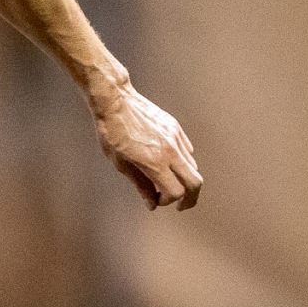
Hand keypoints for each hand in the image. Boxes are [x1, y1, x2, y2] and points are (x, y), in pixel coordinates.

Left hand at [91, 81, 202, 209]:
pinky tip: (168, 164)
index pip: (175, 192)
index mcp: (155, 162)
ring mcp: (176, 138)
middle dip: (190, 199)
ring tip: (169, 182)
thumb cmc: (112, 132)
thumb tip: (151, 204)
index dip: (167, 201)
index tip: (156, 201)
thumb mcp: (120, 164)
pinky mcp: (176, 128)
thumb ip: (140, 185)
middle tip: (180, 205)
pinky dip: (182, 163)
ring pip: (193, 167)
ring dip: (184, 180)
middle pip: (195, 182)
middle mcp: (171, 151)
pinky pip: (187, 151)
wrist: (115, 101)